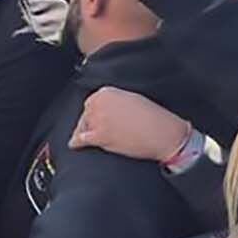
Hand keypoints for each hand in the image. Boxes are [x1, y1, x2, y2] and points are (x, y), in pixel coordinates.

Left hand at [70, 86, 190, 161]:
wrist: (162, 133)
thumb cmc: (154, 117)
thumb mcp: (132, 99)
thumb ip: (115, 101)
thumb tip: (107, 109)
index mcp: (107, 92)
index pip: (92, 102)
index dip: (94, 112)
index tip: (96, 118)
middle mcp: (100, 103)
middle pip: (86, 114)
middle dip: (89, 121)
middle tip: (95, 129)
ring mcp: (98, 119)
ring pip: (84, 126)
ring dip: (85, 131)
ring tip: (87, 137)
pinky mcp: (100, 135)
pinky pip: (82, 139)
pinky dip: (77, 142)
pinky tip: (75, 145)